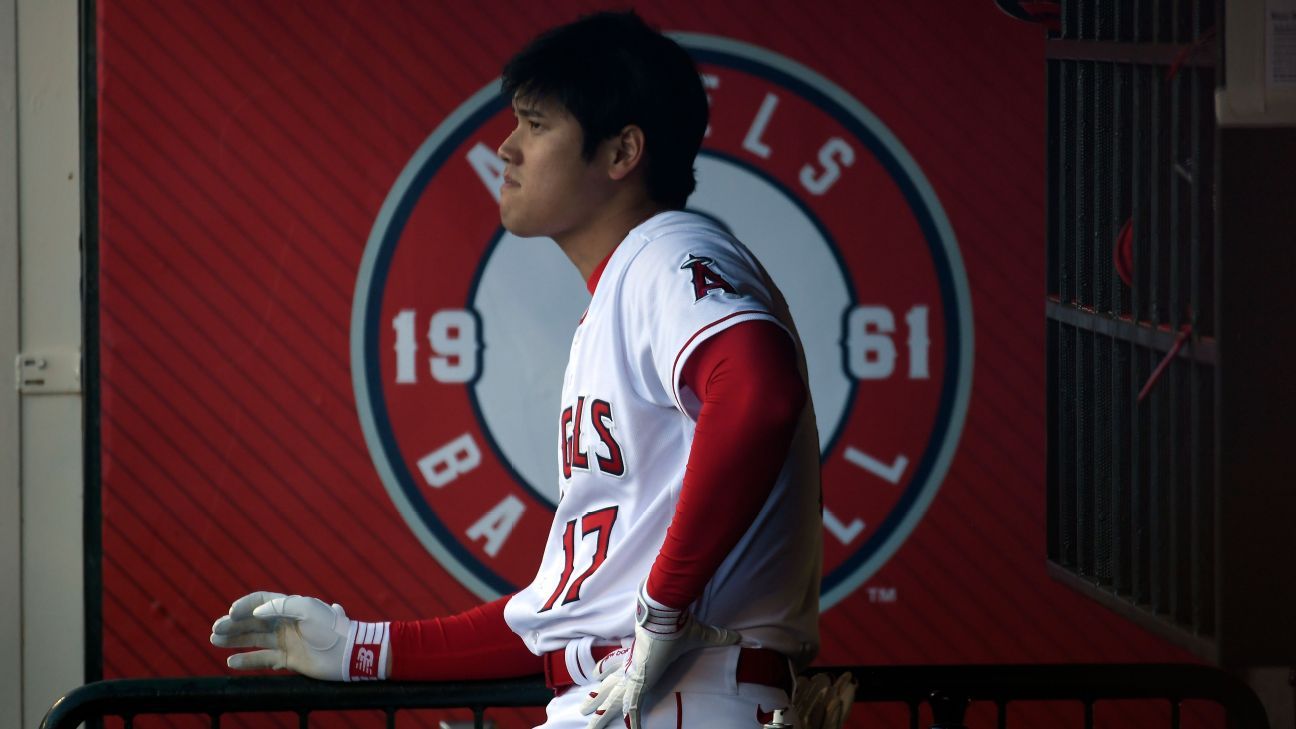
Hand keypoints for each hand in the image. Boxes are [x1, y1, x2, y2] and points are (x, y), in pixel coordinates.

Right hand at [210, 591, 354, 680]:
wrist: (348, 652)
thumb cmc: (330, 628)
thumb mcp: (307, 609)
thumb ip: (281, 606)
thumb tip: (257, 612)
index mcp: (290, 607)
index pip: (261, 602)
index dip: (245, 606)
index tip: (231, 613)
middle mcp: (286, 623)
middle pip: (253, 621)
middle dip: (233, 624)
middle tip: (215, 630)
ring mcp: (286, 641)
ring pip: (253, 639)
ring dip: (234, 639)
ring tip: (214, 640)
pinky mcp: (288, 660)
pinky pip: (263, 659)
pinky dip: (247, 660)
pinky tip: (231, 662)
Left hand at [580, 583, 739, 728]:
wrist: (666, 615)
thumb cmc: (678, 623)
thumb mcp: (699, 633)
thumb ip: (716, 636)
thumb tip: (739, 635)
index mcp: (640, 654)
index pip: (620, 665)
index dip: (609, 669)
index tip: (598, 675)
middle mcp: (632, 665)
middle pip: (609, 684)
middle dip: (596, 698)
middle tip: (582, 708)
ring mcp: (634, 674)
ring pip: (610, 696)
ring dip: (599, 710)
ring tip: (584, 719)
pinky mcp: (640, 681)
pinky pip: (633, 706)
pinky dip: (633, 721)